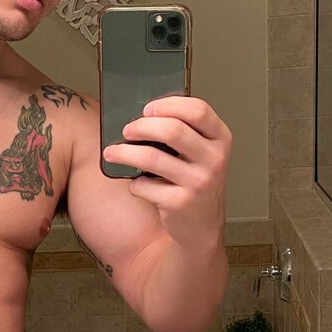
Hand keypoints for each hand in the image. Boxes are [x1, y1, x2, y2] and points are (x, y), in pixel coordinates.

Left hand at [102, 96, 231, 246]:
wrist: (202, 227)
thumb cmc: (195, 182)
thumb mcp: (201, 154)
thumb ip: (184, 132)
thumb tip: (142, 115)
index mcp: (220, 139)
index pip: (199, 110)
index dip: (169, 104)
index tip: (147, 108)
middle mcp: (214, 159)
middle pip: (172, 130)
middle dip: (141, 126)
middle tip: (126, 130)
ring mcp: (199, 183)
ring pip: (151, 157)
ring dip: (124, 153)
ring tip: (112, 153)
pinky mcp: (181, 203)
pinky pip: (145, 185)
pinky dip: (134, 184)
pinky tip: (137, 184)